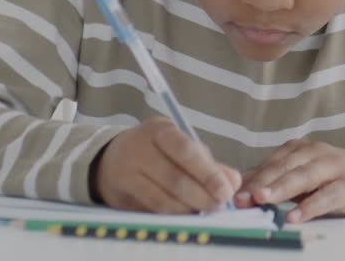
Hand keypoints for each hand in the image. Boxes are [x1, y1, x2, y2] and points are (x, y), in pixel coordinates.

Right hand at [92, 116, 240, 212]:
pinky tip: (186, 215)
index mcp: (160, 130)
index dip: (208, 173)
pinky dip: (172, 214)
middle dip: (202, 196)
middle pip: (175, 178)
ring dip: (188, 209)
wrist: (112, 159)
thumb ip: (209, 164)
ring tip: (204, 211)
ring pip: (162, 198)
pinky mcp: (120, 193)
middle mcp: (139, 148)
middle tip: (219, 206)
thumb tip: (233, 182)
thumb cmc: (159, 152)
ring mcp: (127, 172)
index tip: (226, 191)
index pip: (186, 151)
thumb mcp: (182, 147)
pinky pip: (151, 209)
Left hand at [234, 140, 344, 222]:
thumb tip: (239, 188)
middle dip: (260, 182)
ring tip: (262, 199)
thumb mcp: (301, 172)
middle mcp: (315, 152)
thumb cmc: (331, 176)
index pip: (270, 163)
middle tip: (242, 196)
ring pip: (303, 176)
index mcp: (299, 149)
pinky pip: (327, 196)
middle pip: (284, 167)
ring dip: (281, 188)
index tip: (230, 194)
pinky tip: (295, 216)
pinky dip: (310, 206)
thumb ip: (274, 178)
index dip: (250, 178)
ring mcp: (333, 166)